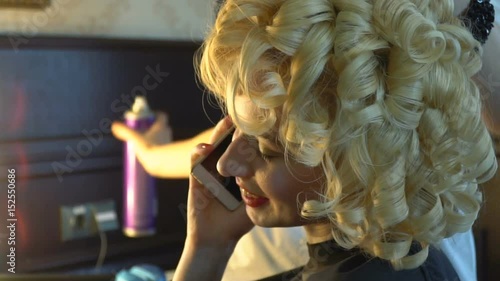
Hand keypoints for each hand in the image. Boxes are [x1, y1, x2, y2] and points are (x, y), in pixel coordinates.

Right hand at [111, 112, 175, 177]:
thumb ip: (125, 131)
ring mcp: (168, 143)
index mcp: (161, 126)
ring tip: (145, 143)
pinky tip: (149, 153)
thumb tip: (115, 126)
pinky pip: (163, 148)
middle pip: (162, 126)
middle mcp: (167, 133)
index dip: (155, 114)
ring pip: (163, 137)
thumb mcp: (135, 138)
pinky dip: (157, 149)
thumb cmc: (150, 148)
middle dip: (153, 127)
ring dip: (156, 138)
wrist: (162, 163)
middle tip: (144, 130)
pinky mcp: (168, 153)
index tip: (148, 116)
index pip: (162, 116)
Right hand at [186, 117, 253, 248]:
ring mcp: (208, 171)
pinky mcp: (195, 179)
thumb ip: (262, 186)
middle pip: (229, 142)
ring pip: (213, 146)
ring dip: (219, 134)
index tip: (263, 120)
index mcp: (237, 170)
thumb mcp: (254, 201)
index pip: (243, 147)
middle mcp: (222, 167)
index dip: (251, 134)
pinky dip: (198, 154)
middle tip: (246, 111)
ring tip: (227, 122)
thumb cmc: (238, 221)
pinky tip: (206, 148)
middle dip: (237, 127)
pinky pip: (195, 163)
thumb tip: (287, 174)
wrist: (216, 239)